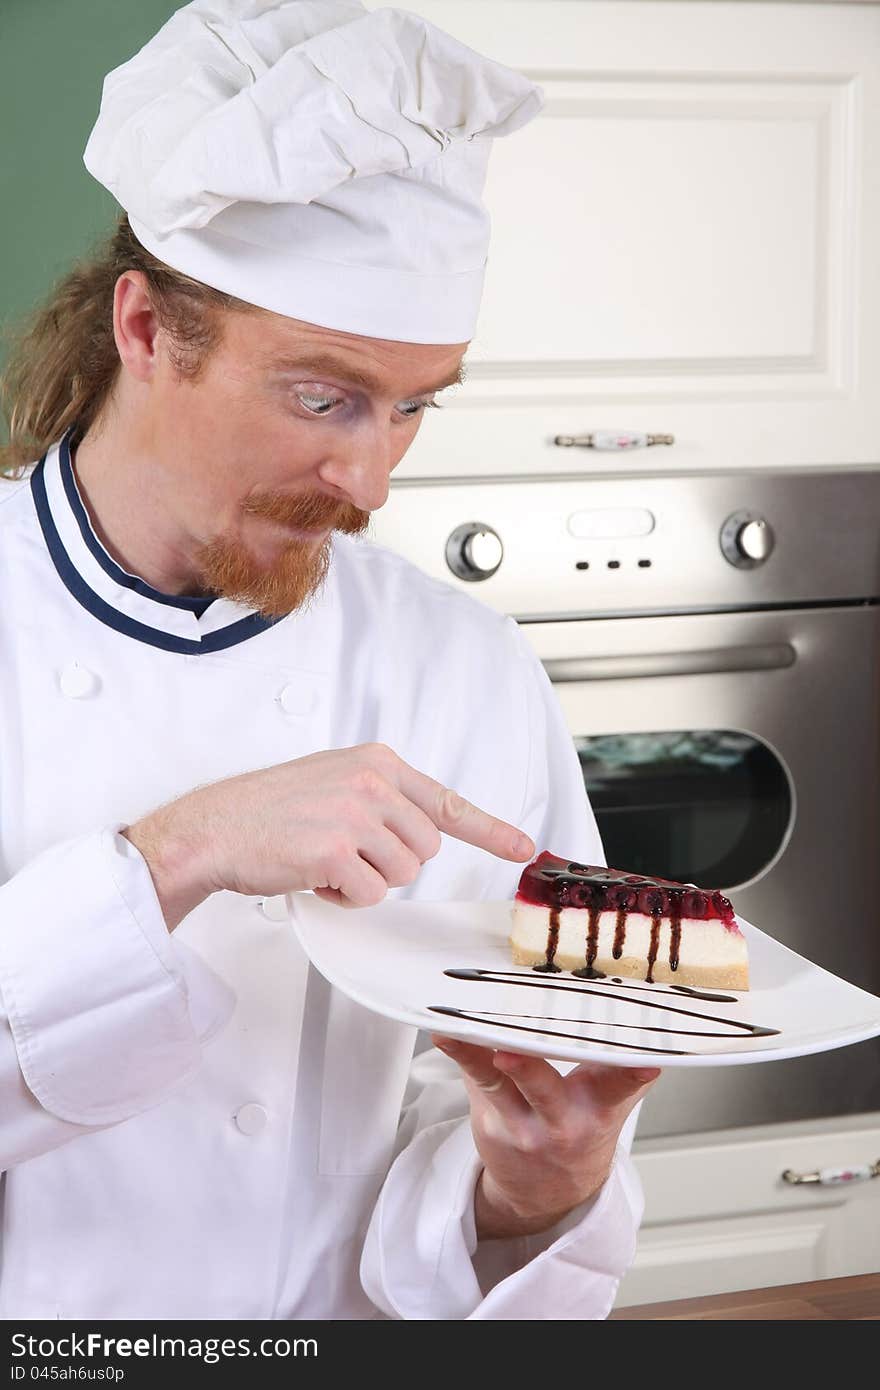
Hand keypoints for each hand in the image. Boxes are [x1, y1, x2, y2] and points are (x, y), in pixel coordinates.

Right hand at [123, 742, 533, 928]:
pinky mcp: (336, 850)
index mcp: (376, 763)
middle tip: (344, 852)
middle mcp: (372, 782)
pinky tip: (312, 875)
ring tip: (324, 860)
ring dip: (366, 881)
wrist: (215, 827)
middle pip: (425, 850)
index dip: (489, 829)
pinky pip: (369, 894)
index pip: (445, 801)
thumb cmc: (269, 810)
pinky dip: (343, 897)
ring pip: (402, 875)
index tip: (522, 846)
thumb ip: (380, 798)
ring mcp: (355, 814)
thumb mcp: (333, 780)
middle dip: (390, 863)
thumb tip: (422, 831)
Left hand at [431, 1035, 659, 1239]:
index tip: (646, 1061)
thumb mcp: (611, 1103)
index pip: (621, 1088)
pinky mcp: (489, 1120)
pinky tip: (445, 1035)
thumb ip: (617, 1062)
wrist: (546, 1193)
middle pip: (545, 1090)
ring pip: (498, 1085)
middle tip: (509, 1052)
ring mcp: (520, 1124)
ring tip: (456, 1033)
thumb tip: (636, 1008)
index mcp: (600, 1108)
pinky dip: (461, 1055)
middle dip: (529, 1071)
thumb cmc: (580, 1130)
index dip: (633, 1074)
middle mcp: (560, 1121)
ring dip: (477, 1058)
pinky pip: (475, 1082)